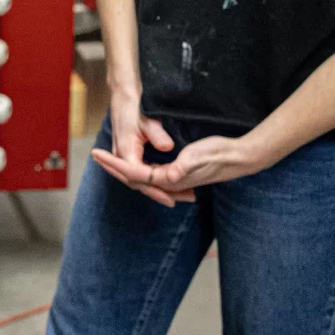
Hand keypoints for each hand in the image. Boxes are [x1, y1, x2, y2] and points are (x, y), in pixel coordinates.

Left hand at [91, 133, 268, 205]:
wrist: (239, 158)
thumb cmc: (218, 152)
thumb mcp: (199, 155)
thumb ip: (183, 166)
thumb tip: (170, 175)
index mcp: (168, 177)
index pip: (133, 173)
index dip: (113, 163)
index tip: (97, 153)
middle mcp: (169, 182)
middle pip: (132, 179)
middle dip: (112, 168)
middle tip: (95, 155)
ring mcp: (174, 181)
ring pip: (141, 180)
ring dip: (123, 171)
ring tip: (108, 160)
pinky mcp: (179, 176)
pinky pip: (152, 177)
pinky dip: (139, 173)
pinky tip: (136, 166)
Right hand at [99, 86, 176, 205]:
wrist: (123, 97)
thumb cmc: (135, 107)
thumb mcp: (147, 119)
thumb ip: (157, 134)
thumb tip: (168, 147)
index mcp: (126, 152)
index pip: (140, 179)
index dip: (156, 191)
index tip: (171, 199)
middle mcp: (123, 157)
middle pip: (139, 183)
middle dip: (157, 194)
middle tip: (177, 202)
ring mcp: (124, 156)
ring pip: (138, 179)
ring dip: (155, 188)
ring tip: (176, 196)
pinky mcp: (129, 154)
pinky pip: (139, 171)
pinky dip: (151, 180)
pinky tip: (164, 182)